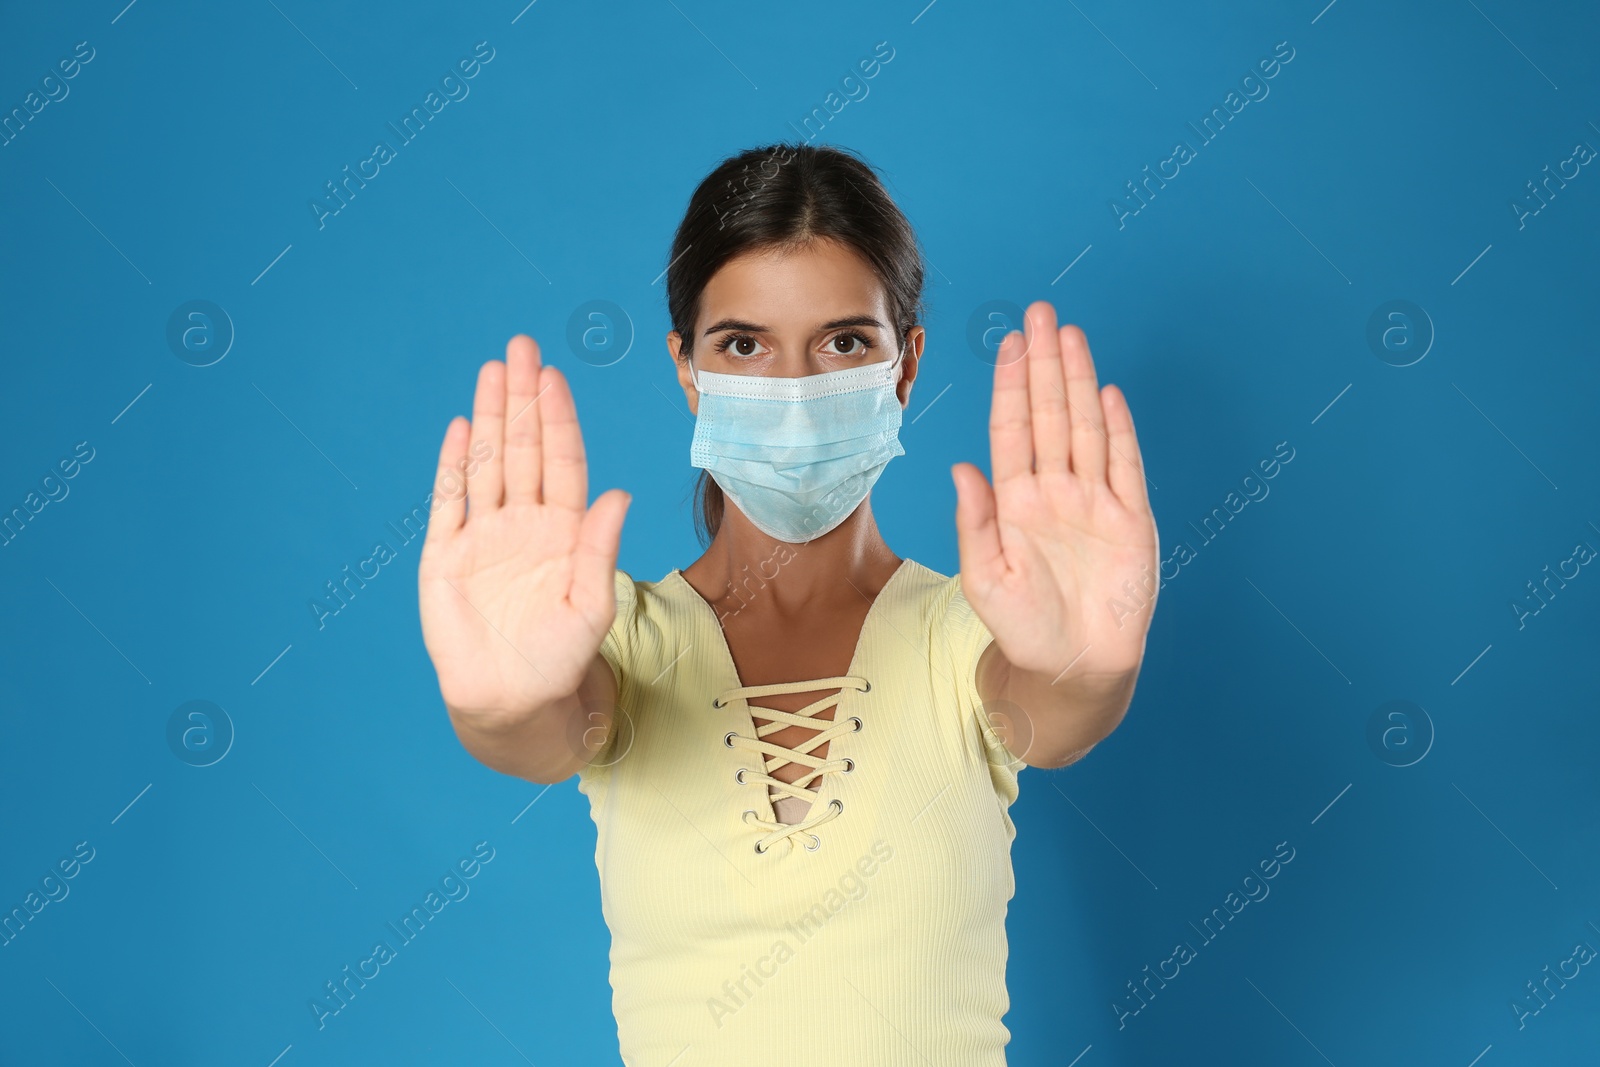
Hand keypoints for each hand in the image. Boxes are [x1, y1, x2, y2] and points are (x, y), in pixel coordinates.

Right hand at [418, 335, 630, 721]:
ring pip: (487, 463)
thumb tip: (621, 495)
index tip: (556, 378)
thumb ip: (599, 549)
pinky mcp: (446, 555)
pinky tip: (459, 428)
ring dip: (489, 417)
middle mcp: (524, 523)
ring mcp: (483, 535)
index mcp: (563, 531)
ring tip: (492, 371)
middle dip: (522, 399)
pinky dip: (453, 464)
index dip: (558, 420)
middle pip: (523, 448)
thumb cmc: (560, 658)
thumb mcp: (590, 604)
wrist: (511, 700)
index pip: (562, 462)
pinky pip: (449, 500)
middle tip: (522, 348)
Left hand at [952, 301, 1158, 682]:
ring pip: (1086, 428)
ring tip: (1070, 337)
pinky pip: (1124, 466)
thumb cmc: (1023, 626)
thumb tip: (961, 468)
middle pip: (1050, 414)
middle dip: (1044, 364)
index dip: (1011, 385)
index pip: (1012, 429)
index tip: (1008, 343)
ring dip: (1079, 382)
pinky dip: (1119, 431)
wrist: (1071, 667)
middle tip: (1041, 314)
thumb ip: (975, 522)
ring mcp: (1094, 502)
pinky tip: (1109, 394)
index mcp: (1015, 501)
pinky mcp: (1130, 522)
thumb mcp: (984, 577)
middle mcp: (1054, 491)